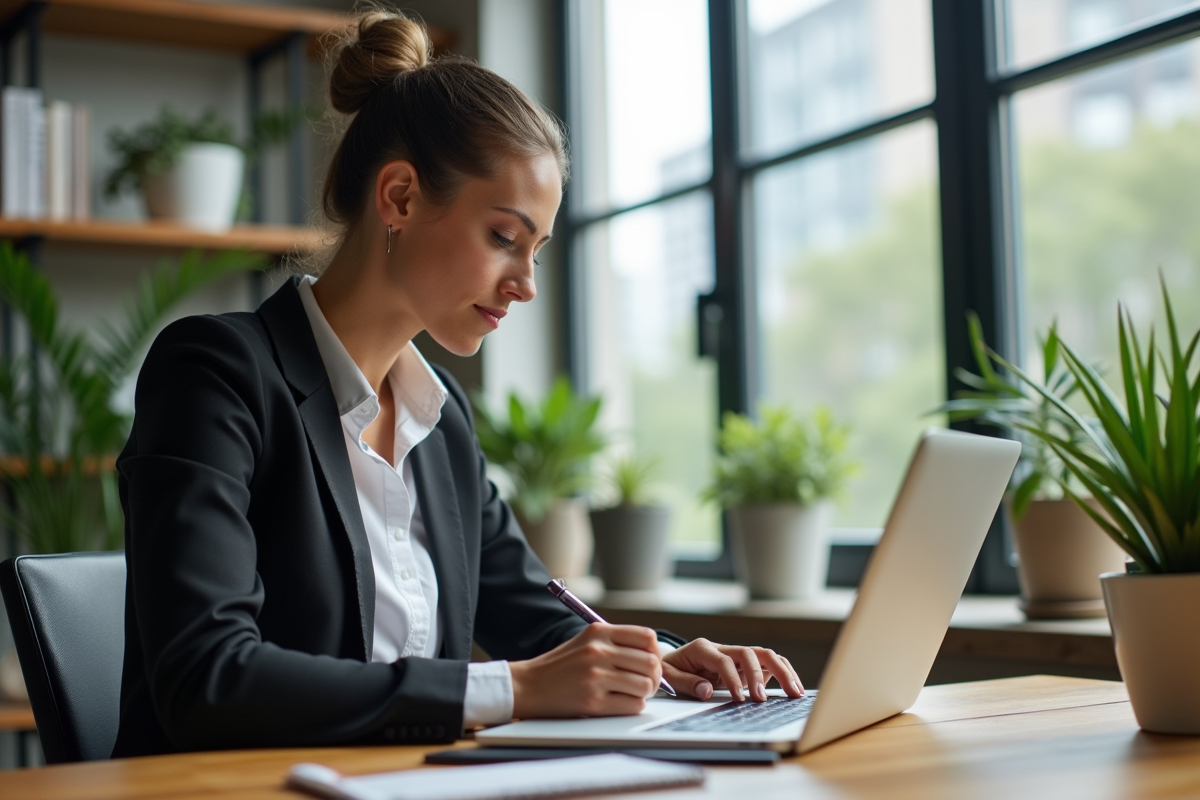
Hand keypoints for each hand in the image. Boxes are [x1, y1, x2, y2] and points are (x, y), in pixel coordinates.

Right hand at [510, 624, 661, 718]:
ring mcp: (595, 676)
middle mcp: (598, 651)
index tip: (650, 663)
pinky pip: (633, 705)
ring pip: (645, 685)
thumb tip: (653, 657)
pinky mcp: (593, 701)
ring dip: (644, 693)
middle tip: (647, 684)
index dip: (655, 652)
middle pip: (651, 663)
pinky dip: (633, 706)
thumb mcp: (585, 641)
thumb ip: (615, 643)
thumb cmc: (559, 666)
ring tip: (632, 694)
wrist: (527, 686)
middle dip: (654, 677)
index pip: (647, 637)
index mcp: (598, 632)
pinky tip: (620, 703)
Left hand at [662, 639, 804, 702]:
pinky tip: (791, 689)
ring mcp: (735, 654)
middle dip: (762, 674)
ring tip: (795, 692)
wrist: (670, 661)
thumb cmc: (670, 669)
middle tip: (764, 700)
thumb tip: (707, 691)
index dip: (734, 679)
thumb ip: (687, 683)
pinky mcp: (743, 664)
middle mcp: (723, 648)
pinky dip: (781, 673)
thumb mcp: (669, 677)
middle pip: (751, 652)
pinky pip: (766, 665)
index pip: (725, 660)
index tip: (740, 699)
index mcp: (703, 648)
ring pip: (764, 656)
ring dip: (782, 671)